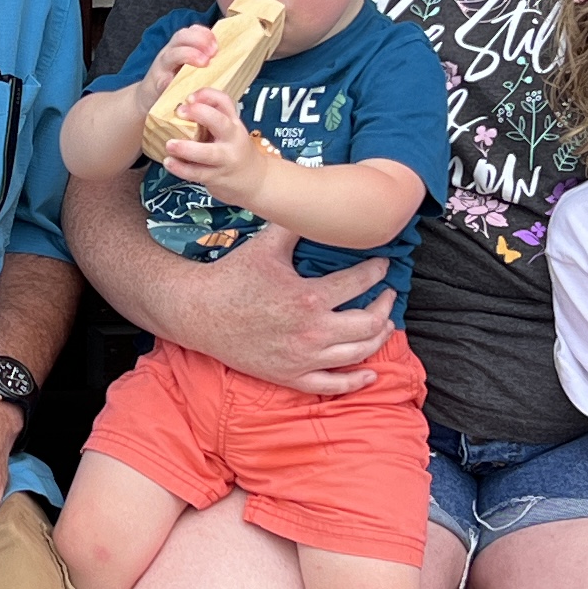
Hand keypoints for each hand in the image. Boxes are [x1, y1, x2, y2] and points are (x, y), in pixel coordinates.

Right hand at [132, 24, 218, 113]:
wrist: (148, 98)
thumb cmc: (175, 83)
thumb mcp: (189, 67)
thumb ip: (203, 60)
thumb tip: (227, 58)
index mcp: (180, 47)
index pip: (191, 31)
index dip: (204, 33)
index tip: (217, 43)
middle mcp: (170, 53)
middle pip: (181, 36)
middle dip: (199, 40)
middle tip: (213, 52)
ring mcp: (162, 68)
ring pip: (172, 54)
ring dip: (189, 55)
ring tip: (204, 62)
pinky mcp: (156, 85)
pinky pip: (162, 80)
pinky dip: (170, 80)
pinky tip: (179, 83)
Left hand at [154, 96, 269, 197]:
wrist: (253, 180)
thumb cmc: (233, 149)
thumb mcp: (228, 130)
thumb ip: (211, 115)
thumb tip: (185, 103)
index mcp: (233, 122)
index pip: (224, 102)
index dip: (207, 95)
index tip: (189, 97)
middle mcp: (232, 138)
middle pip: (220, 122)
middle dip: (201, 114)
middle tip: (179, 112)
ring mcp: (226, 159)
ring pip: (208, 153)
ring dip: (187, 149)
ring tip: (169, 145)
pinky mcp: (217, 177)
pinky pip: (198, 173)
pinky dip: (182, 169)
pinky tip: (169, 162)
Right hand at [195, 218, 392, 396]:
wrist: (199, 312)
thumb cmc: (233, 276)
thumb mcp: (266, 245)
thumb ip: (296, 225)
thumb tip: (314, 203)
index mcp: (310, 297)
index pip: (359, 283)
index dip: (377, 271)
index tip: (383, 266)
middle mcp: (313, 332)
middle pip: (368, 323)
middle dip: (385, 306)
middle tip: (388, 295)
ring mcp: (303, 359)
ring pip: (358, 353)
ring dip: (378, 338)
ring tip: (384, 324)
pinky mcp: (291, 376)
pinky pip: (332, 385)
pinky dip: (356, 380)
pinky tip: (370, 372)